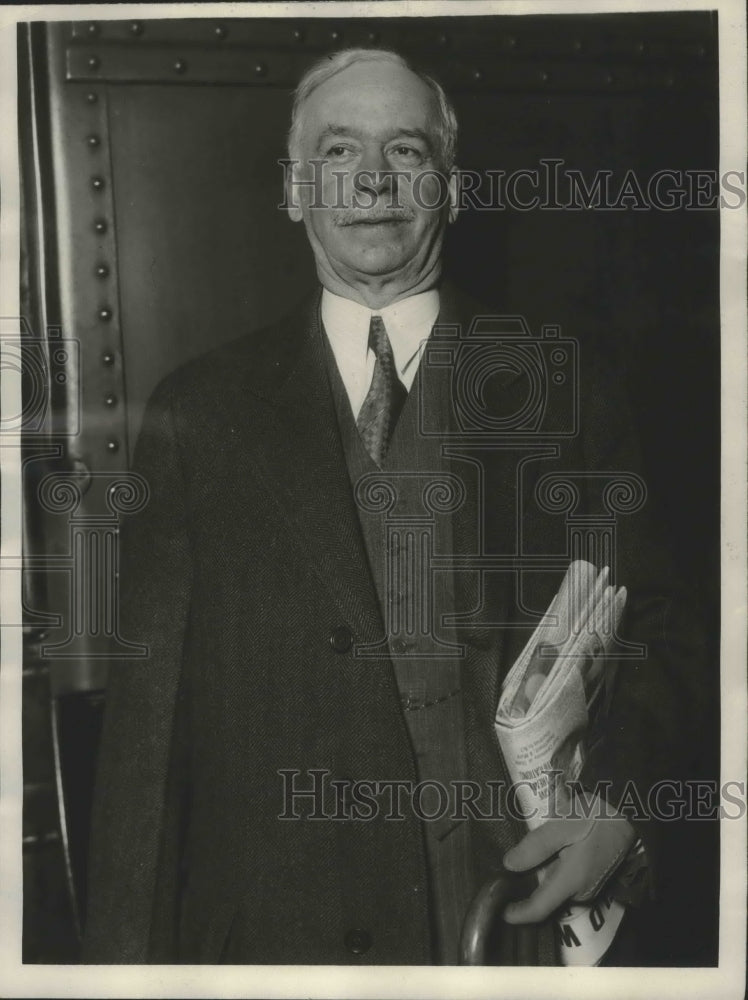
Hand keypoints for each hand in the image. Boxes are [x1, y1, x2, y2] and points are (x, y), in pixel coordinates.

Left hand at [502, 792, 635, 923]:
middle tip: (514, 857)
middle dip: (527, 881)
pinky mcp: (592, 880)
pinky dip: (554, 867)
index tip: (498, 909)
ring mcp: (588, 887)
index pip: (539, 909)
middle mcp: (580, 892)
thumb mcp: (564, 825)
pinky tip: (552, 846)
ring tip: (535, 845)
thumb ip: (537, 845)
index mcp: (571, 881)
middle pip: (544, 895)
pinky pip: (566, 880)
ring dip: (541, 870)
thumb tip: (508, 865)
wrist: (631, 814)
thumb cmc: (596, 817)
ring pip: (554, 885)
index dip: (517, 913)